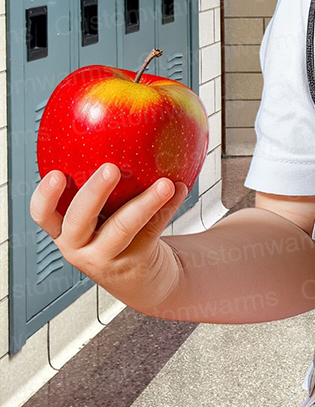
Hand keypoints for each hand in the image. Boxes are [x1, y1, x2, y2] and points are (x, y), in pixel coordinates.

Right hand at [30, 164, 187, 315]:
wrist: (143, 278)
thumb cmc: (119, 234)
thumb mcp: (101, 216)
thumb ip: (103, 186)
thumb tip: (118, 128)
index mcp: (65, 230)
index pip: (43, 214)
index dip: (45, 196)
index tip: (56, 173)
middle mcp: (79, 247)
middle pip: (79, 220)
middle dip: (93, 193)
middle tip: (111, 169)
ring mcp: (106, 257)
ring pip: (123, 227)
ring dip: (146, 202)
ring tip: (165, 184)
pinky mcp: (134, 262)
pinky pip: (152, 229)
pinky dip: (168, 207)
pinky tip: (180, 189)